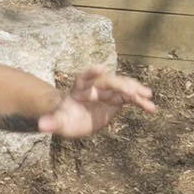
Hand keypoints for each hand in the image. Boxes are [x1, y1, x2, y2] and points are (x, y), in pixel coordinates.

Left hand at [38, 68, 156, 137]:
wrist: (72, 118)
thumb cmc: (63, 118)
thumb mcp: (58, 122)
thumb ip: (51, 122)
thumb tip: (41, 126)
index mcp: (80, 88)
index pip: (85, 77)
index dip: (92, 72)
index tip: (100, 68)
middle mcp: (96, 86)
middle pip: (110, 81)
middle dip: (121, 85)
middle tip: (132, 92)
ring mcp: (108, 91)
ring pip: (124, 87)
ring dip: (136, 91)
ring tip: (148, 98)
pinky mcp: (117, 99)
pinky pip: (131, 99)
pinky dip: (141, 102)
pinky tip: (152, 109)